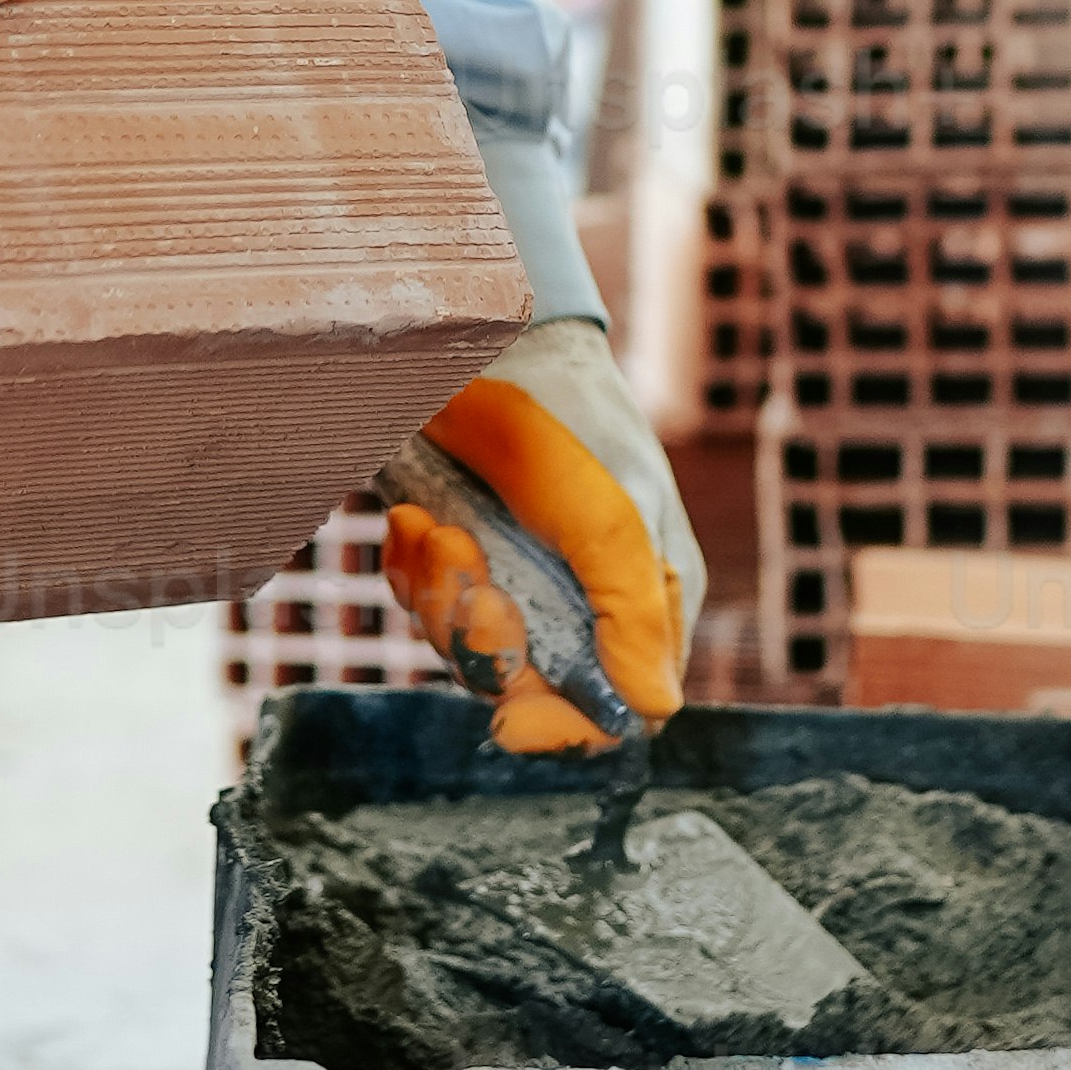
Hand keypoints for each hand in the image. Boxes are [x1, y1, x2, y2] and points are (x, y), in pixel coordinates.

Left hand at [378, 315, 699, 752]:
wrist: (477, 341)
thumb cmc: (563, 423)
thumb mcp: (609, 517)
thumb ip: (633, 615)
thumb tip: (655, 711)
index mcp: (645, 602)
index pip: (620, 715)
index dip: (564, 728)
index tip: (512, 713)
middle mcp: (584, 604)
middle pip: (528, 692)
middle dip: (485, 641)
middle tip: (468, 565)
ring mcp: (519, 582)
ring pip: (467, 654)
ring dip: (443, 598)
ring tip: (440, 527)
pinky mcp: (462, 557)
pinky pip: (426, 607)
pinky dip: (414, 571)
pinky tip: (416, 517)